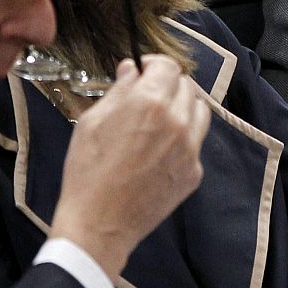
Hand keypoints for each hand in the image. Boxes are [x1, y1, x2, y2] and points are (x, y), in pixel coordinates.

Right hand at [50, 55, 212, 277]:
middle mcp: (178, 121)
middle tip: (147, 98)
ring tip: (159, 120)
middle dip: (167, 85)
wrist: (99, 222)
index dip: (154, 65)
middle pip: (186, 86)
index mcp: (151, 103)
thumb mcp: (93, 122)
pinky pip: (196, 143)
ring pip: (200, 111)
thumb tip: (132, 70)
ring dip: (183, 107)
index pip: (168, 66)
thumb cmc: (87, 170)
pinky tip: (160, 151)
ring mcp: (191, 148)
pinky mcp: (195, 172)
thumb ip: (119, 91)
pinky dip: (183, 138)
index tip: (142, 73)